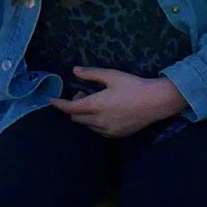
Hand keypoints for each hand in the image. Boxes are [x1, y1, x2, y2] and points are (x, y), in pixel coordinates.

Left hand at [61, 68, 184, 137]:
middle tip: (83, 94)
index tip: (51, 101)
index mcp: (96, 105)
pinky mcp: (116, 135)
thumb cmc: (133, 85)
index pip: (69, 108)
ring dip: (85, 115)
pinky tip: (105, 113)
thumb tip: (74, 70)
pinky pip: (98, 131)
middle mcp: (99, 121)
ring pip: (86, 125)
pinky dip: (95, 123)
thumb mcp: (111, 75)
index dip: (58, 104)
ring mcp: (107, 130)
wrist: (155, 102)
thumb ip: (91, 74)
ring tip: (96, 102)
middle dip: (74, 107)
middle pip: (76, 118)